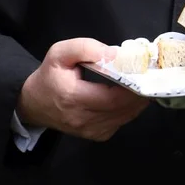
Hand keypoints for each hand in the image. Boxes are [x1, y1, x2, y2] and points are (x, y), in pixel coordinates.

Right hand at [17, 38, 149, 140]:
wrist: (33, 103)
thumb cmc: (49, 76)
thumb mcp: (59, 53)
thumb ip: (86, 48)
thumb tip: (115, 54)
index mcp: (73, 98)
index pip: (113, 97)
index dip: (133, 87)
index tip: (144, 73)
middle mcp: (83, 119)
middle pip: (123, 109)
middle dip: (140, 93)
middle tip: (150, 77)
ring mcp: (90, 131)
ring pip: (125, 117)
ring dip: (137, 102)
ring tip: (143, 84)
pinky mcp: (95, 135)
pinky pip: (120, 122)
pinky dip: (129, 110)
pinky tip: (130, 97)